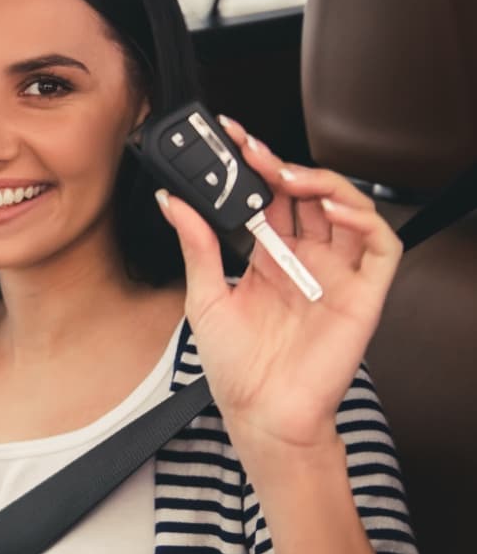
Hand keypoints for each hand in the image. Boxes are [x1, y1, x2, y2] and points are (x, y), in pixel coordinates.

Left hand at [155, 116, 401, 457]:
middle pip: (306, 195)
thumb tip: (172, 200)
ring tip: (287, 176)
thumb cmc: (235, 367)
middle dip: (281, 165)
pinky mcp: (363, 294)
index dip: (256, 166)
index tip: (230, 138)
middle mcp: (305, 260)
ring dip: (321, 183)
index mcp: (268, 257)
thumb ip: (196, 245)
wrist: (260, 415)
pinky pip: (381, 246)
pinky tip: (333, 209)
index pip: (269, 197)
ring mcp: (336, 274)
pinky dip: (364, 220)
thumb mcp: (204, 297)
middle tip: (252, 150)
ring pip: (347, 208)